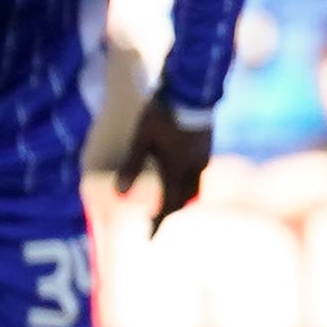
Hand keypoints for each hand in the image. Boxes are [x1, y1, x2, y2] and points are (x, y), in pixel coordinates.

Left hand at [117, 96, 213, 219]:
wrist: (192, 88)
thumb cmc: (163, 114)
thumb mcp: (142, 139)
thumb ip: (131, 165)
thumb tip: (120, 194)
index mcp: (178, 171)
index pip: (169, 207)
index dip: (158, 224)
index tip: (148, 238)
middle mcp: (194, 169)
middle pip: (183, 200)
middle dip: (169, 211)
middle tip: (154, 217)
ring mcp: (203, 157)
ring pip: (193, 188)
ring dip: (179, 196)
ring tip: (164, 197)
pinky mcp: (206, 146)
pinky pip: (197, 174)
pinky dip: (185, 182)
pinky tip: (176, 173)